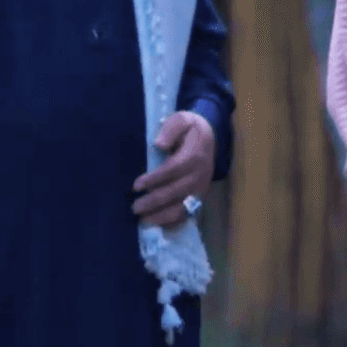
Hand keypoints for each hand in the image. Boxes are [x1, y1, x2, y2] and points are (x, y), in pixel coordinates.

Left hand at [132, 110, 215, 228]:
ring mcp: (201, 188)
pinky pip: (189, 214)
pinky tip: (159, 226)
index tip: (136, 186)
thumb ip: (171, 130)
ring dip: (163, 216)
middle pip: (176, 192)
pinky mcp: (200, 197)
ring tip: (144, 221)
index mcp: (194, 156)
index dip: (154, 179)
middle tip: (135, 208)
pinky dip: (174, 222)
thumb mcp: (181, 120)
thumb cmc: (189, 130)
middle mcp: (199, 175)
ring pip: (183, 207)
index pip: (173, 170)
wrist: (211, 137)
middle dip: (154, 202)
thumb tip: (159, 145)